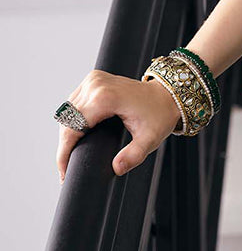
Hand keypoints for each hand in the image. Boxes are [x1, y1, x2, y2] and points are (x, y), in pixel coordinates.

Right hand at [55, 70, 181, 181]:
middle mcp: (96, 85)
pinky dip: (73, 119)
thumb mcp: (150, 139)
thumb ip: (134, 156)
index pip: (73, 128)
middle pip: (67, 120)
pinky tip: (77, 134)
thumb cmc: (160, 115)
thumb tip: (116, 168)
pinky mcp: (94, 79)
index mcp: (105, 97)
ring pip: (67, 110)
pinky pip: (74, 102)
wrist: (168, 94)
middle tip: (67, 167)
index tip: (64, 171)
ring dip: (67, 131)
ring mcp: (93, 79)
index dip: (64, 152)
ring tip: (70, 153)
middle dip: (65, 145)